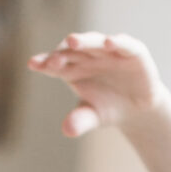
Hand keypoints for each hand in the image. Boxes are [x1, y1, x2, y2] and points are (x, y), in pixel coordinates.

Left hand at [28, 32, 165, 139]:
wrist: (137, 108)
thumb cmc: (108, 107)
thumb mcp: (93, 116)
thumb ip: (80, 120)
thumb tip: (67, 130)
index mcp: (74, 68)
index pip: (56, 63)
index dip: (45, 62)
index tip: (33, 64)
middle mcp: (90, 55)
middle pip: (73, 50)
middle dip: (62, 52)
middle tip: (52, 59)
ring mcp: (110, 51)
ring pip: (95, 42)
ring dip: (84, 41)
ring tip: (72, 41)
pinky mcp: (133, 52)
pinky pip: (124, 44)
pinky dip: (117, 42)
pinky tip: (108, 42)